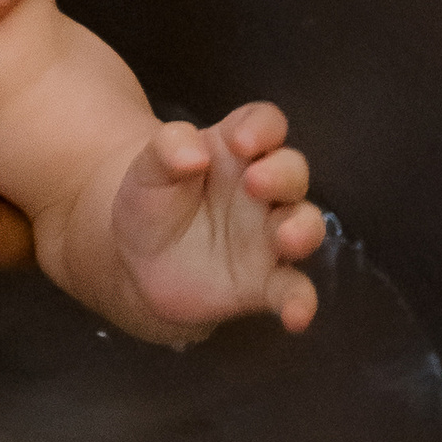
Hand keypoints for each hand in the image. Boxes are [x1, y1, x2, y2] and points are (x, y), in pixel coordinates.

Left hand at [114, 102, 323, 338]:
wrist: (136, 263)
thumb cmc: (151, 203)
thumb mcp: (147, 170)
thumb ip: (166, 149)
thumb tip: (193, 151)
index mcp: (235, 151)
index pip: (265, 124)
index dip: (262, 128)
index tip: (242, 141)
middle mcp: (263, 190)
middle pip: (291, 171)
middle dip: (282, 174)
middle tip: (256, 183)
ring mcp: (269, 235)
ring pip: (305, 224)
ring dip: (303, 228)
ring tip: (287, 237)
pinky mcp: (266, 282)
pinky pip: (293, 289)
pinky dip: (300, 302)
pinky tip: (296, 317)